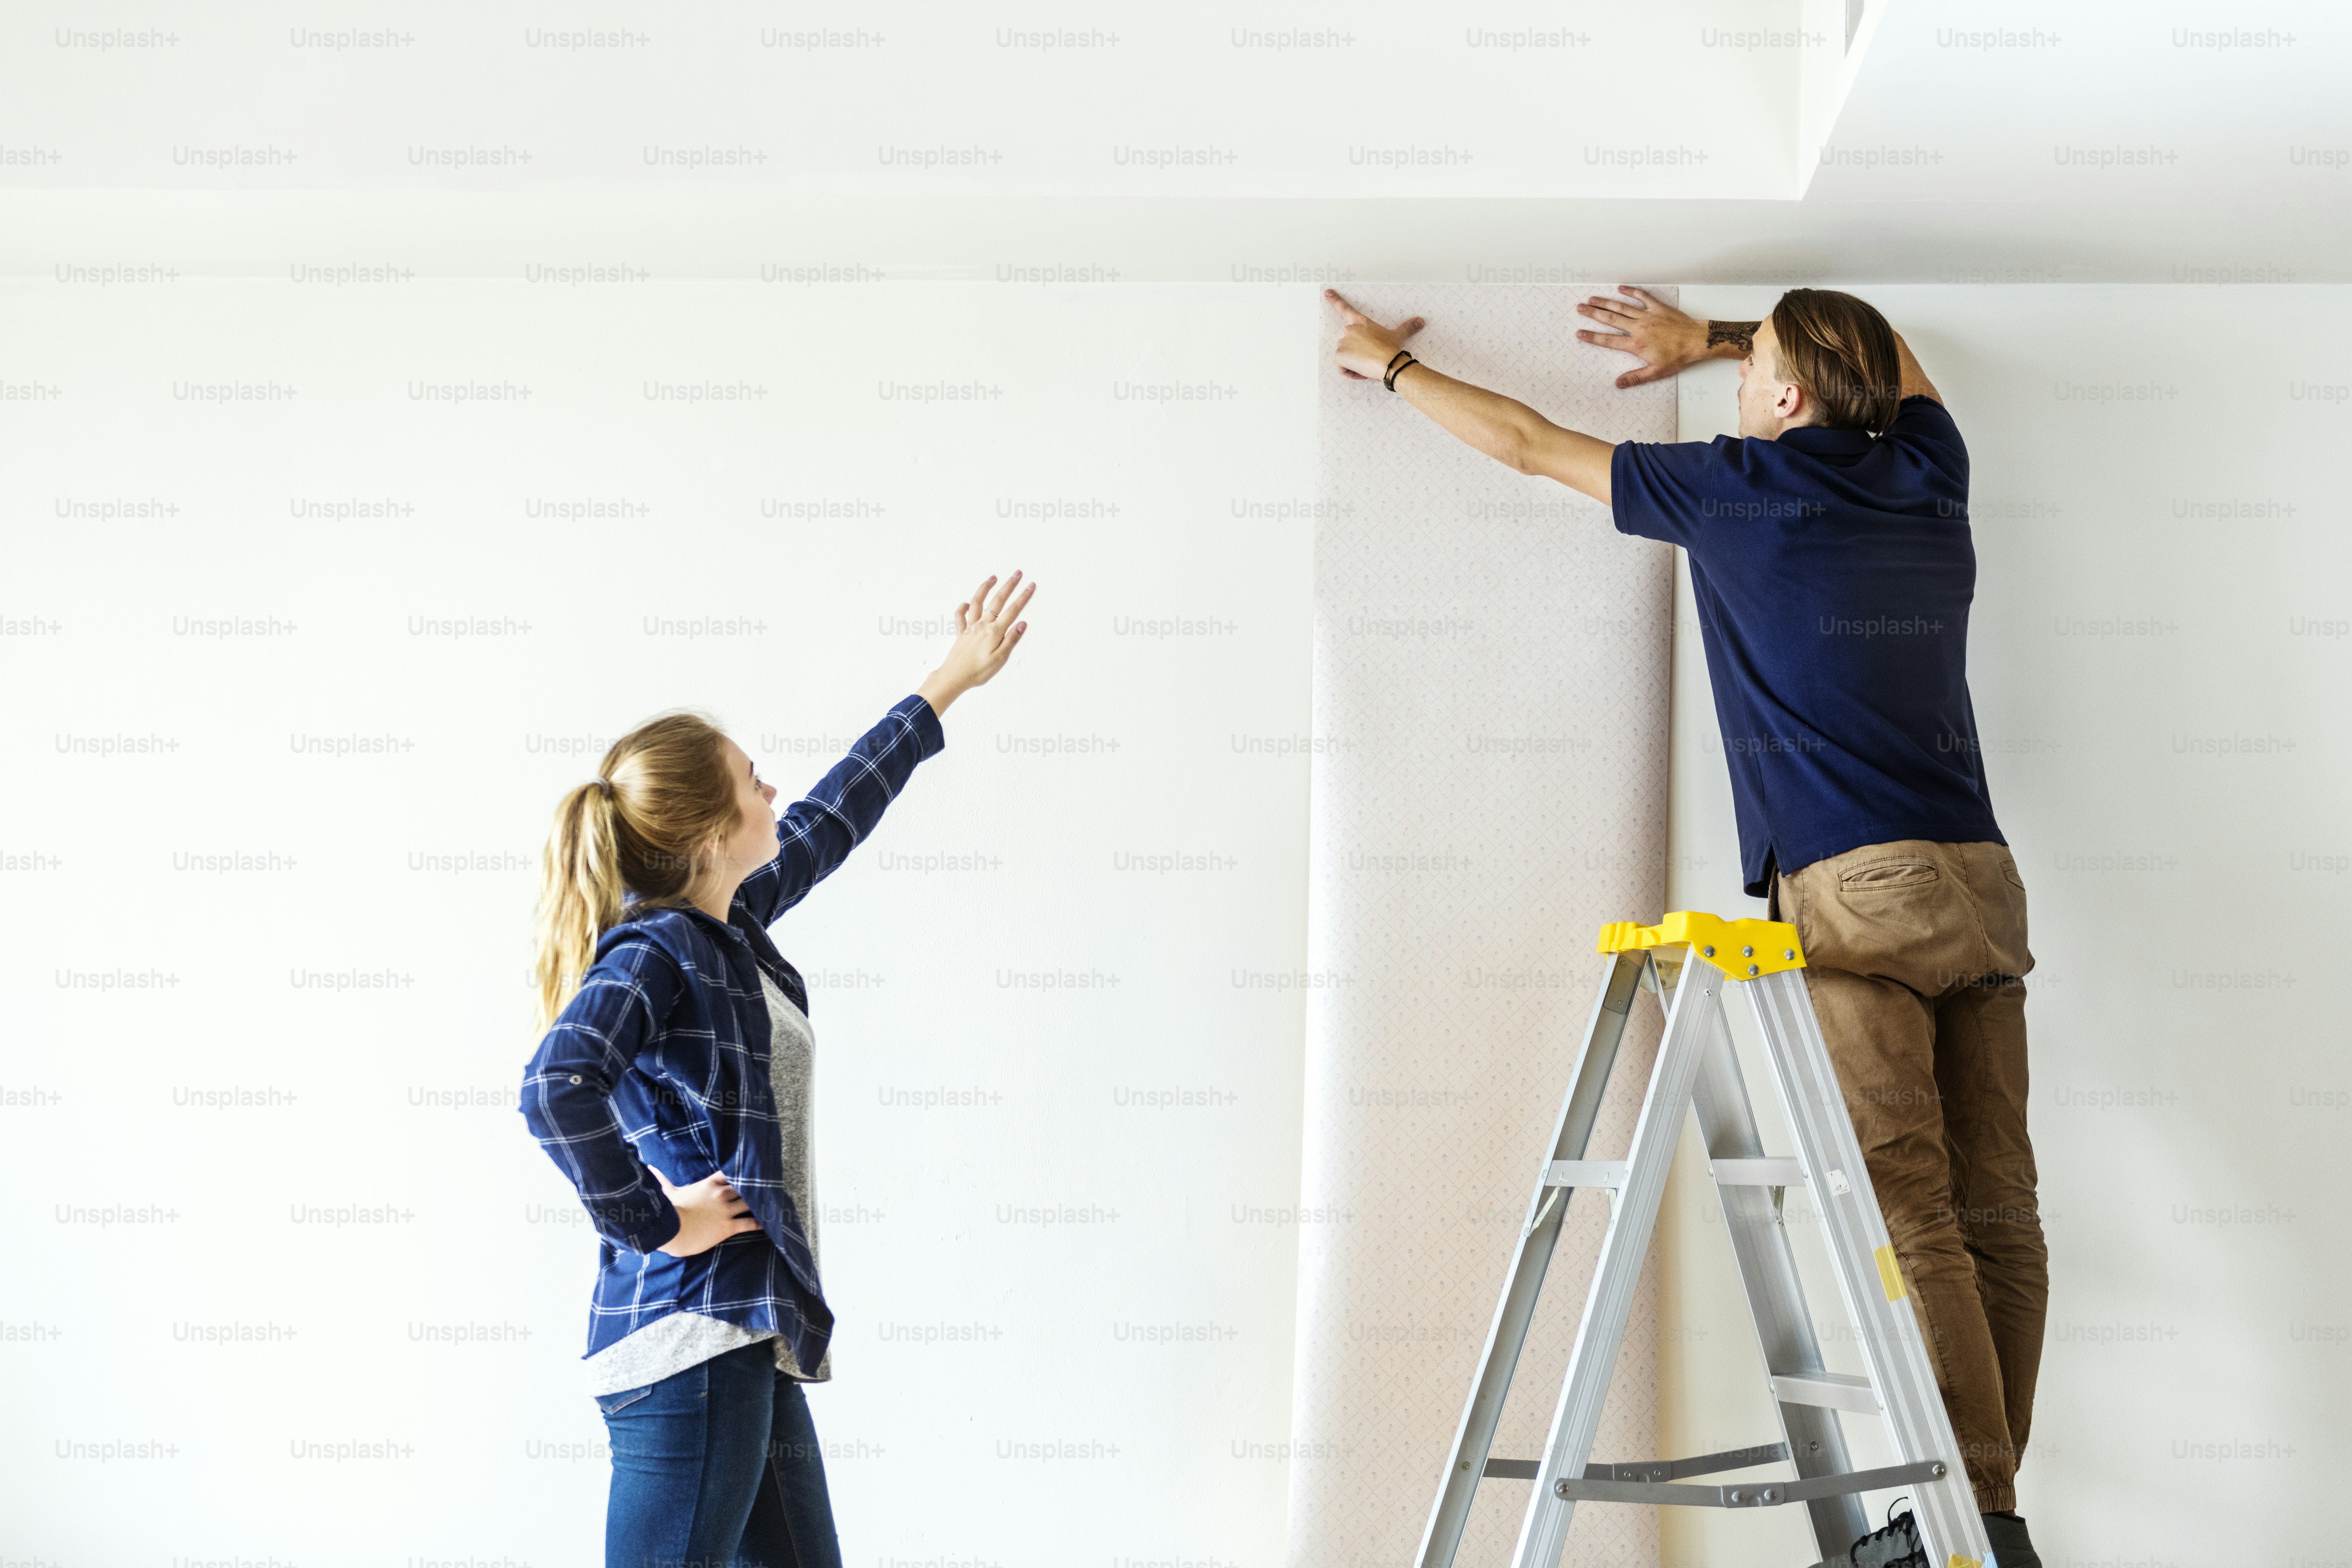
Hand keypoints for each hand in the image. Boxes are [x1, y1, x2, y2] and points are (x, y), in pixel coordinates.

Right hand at [650, 1164, 761, 1257]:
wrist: (672, 1232)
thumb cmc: (670, 1212)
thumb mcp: (668, 1192)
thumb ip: (663, 1179)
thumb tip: (649, 1167)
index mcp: (709, 1185)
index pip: (730, 1173)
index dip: (741, 1172)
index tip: (752, 1169)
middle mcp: (720, 1195)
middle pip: (744, 1187)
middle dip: (753, 1187)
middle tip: (767, 1186)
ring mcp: (726, 1210)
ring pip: (749, 1203)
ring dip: (759, 1203)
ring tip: (771, 1203)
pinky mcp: (728, 1226)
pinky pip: (749, 1223)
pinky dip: (760, 1222)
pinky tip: (768, 1222)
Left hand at [916, 570, 1034, 716]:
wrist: (955, 677)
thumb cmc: (979, 671)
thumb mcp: (1000, 659)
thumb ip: (1011, 639)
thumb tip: (1022, 623)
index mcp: (994, 632)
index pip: (1013, 610)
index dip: (1023, 597)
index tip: (1031, 585)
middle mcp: (983, 625)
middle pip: (997, 601)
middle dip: (1009, 586)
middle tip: (1017, 573)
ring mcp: (971, 628)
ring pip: (978, 602)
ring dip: (985, 588)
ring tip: (993, 577)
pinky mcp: (961, 633)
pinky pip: (960, 616)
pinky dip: (963, 607)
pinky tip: (967, 603)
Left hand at [1326, 289, 1424, 380]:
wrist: (1390, 363)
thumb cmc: (1392, 349)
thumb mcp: (1398, 336)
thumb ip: (1407, 328)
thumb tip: (1421, 321)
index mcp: (1361, 322)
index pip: (1346, 309)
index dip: (1335, 300)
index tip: (1327, 292)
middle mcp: (1349, 330)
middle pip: (1348, 343)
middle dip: (1358, 353)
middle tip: (1372, 358)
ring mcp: (1343, 342)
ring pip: (1345, 357)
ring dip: (1355, 364)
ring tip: (1369, 366)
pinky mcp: (1339, 356)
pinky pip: (1341, 368)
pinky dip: (1350, 373)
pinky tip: (1362, 372)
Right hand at [1574, 285, 1712, 387]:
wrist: (1696, 341)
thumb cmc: (1678, 357)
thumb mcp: (1656, 372)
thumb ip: (1635, 378)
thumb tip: (1618, 384)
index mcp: (1636, 345)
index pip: (1609, 340)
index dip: (1593, 337)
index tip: (1580, 333)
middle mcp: (1638, 328)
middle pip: (1611, 320)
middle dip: (1593, 314)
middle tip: (1580, 308)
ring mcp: (1648, 316)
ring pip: (1622, 307)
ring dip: (1606, 302)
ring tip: (1592, 299)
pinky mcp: (1658, 308)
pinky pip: (1642, 297)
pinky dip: (1631, 292)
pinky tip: (1620, 288)